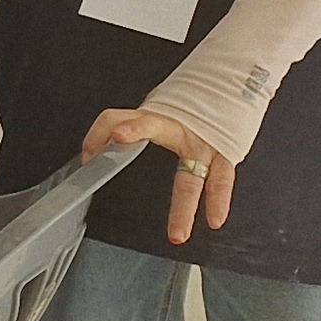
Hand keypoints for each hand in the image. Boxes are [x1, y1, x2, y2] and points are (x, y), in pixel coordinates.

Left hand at [84, 106, 232, 242]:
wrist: (233, 86)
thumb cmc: (192, 106)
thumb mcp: (155, 111)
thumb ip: (129, 129)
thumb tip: (96, 154)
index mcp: (155, 115)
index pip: (116, 117)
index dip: (97, 134)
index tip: (87, 156)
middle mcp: (178, 125)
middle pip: (151, 125)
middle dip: (132, 133)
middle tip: (110, 153)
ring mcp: (202, 141)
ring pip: (189, 176)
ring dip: (183, 208)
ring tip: (177, 234)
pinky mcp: (224, 151)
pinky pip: (221, 179)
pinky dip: (218, 200)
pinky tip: (214, 219)